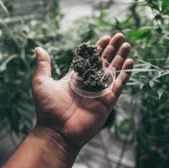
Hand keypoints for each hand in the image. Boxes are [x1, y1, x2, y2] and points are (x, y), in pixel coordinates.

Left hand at [32, 33, 132, 147]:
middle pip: (104, 62)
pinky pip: (118, 86)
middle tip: (120, 36)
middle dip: (112, 49)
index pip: (90, 59)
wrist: (57, 131)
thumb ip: (43, 65)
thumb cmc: (48, 108)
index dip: (98, 48)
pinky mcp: (107, 101)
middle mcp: (89, 83)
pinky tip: (130, 63)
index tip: (106, 37)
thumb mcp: (41, 82)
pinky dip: (125, 75)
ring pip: (113, 71)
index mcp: (75, 77)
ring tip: (127, 45)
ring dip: (120, 58)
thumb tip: (38, 48)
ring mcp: (99, 92)